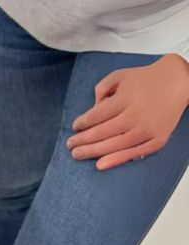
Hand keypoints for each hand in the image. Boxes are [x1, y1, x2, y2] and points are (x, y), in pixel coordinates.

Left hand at [67, 54, 188, 169]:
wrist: (179, 81)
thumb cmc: (145, 79)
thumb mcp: (119, 76)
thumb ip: (101, 89)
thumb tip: (92, 109)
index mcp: (125, 99)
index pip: (96, 115)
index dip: (82, 123)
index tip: (75, 126)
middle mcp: (135, 115)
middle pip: (102, 132)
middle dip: (82, 140)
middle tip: (70, 145)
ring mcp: (147, 129)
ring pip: (115, 145)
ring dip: (93, 151)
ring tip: (77, 154)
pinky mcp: (158, 139)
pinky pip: (134, 153)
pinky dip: (116, 159)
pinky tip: (100, 164)